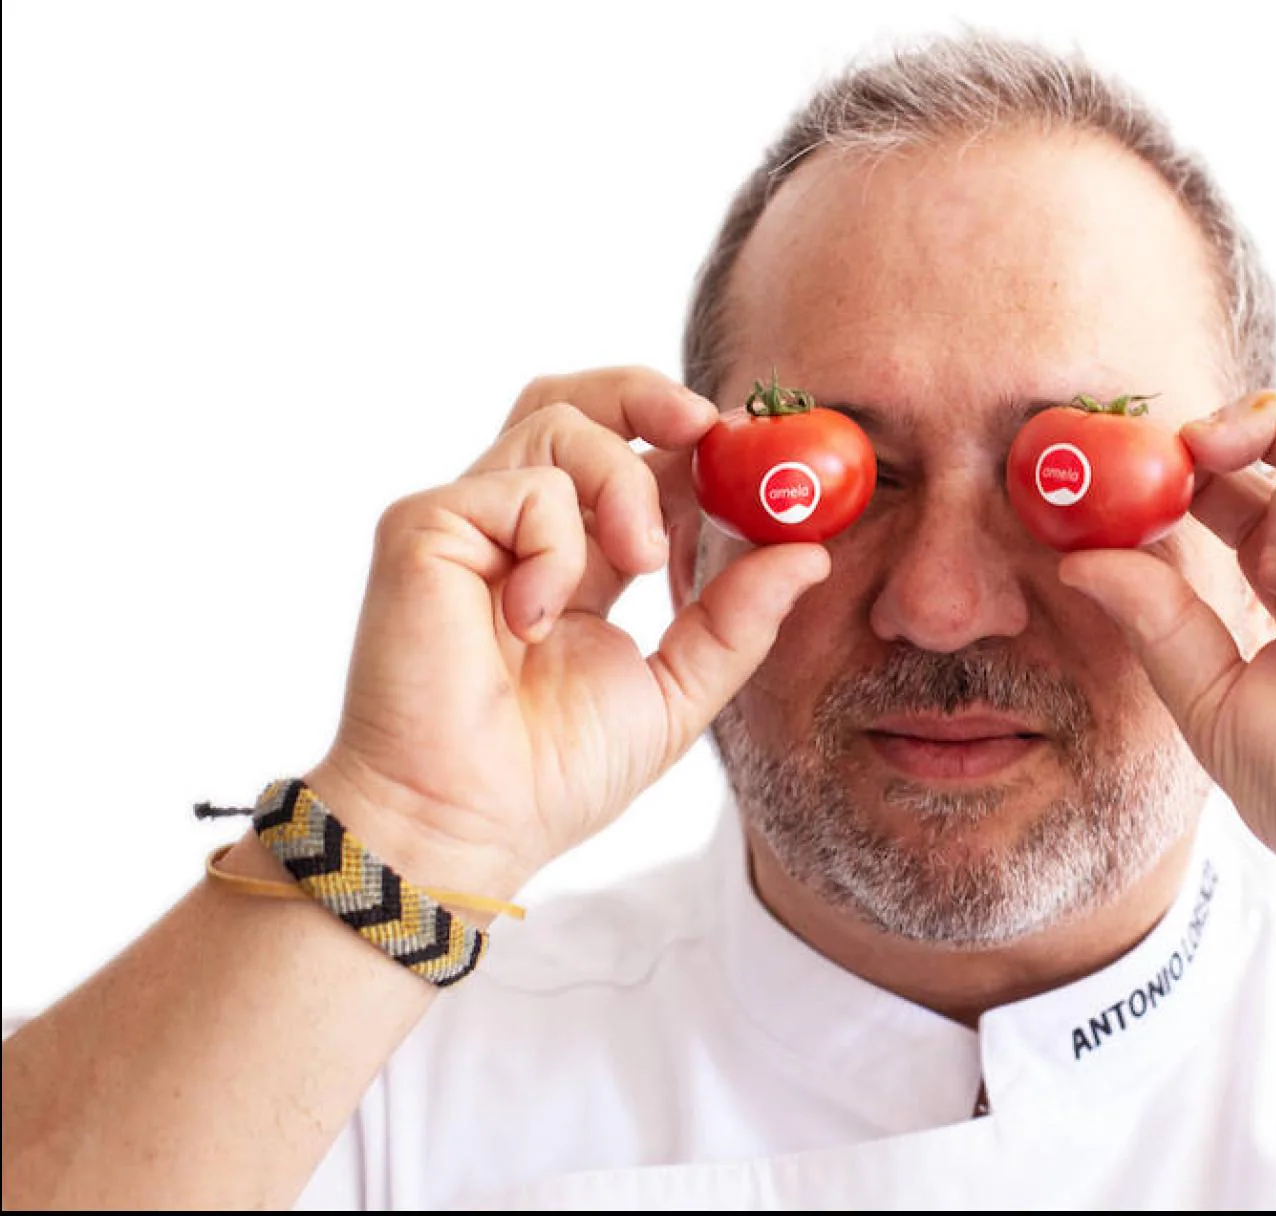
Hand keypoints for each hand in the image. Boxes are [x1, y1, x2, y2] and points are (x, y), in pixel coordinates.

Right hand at [309, 368, 829, 897]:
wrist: (466, 824)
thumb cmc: (550, 774)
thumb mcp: (677, 689)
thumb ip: (739, 619)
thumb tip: (811, 551)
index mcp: (576, 560)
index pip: (636, 462)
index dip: (696, 443)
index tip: (764, 446)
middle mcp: (517, 529)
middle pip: (575, 403)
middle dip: (648, 393)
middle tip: (712, 424)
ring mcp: (469, 524)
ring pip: (558, 423)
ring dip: (623, 479)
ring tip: (640, 558)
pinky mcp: (423, 529)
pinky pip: (521, 488)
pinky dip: (556, 543)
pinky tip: (536, 618)